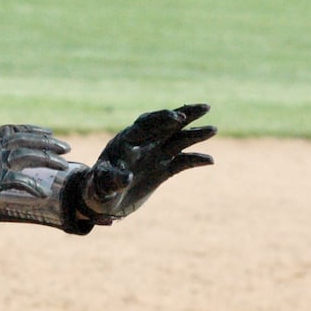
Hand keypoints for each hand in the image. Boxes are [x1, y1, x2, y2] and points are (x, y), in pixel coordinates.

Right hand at [0, 124, 71, 223]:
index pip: (13, 130)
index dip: (32, 130)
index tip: (47, 132)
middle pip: (26, 140)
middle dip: (48, 142)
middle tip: (65, 147)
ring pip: (29, 157)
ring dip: (48, 160)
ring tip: (63, 165)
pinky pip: (20, 182)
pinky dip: (33, 186)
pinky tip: (43, 193)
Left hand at [69, 104, 215, 222]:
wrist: (102, 202)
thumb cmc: (97, 190)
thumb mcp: (100, 185)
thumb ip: (112, 179)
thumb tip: (125, 176)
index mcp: (126, 142)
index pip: (146, 124)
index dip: (161, 119)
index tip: (177, 118)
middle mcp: (143, 144)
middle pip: (167, 124)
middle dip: (185, 115)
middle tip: (205, 107)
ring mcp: (154, 156)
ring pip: (178, 140)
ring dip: (195, 134)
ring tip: (213, 129)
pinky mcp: (163, 170)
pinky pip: (182, 162)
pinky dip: (195, 160)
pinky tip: (210, 160)